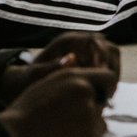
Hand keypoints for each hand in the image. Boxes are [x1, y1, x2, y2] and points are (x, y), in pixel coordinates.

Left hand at [0, 31, 119, 101]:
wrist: (24, 85)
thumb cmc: (28, 79)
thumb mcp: (35, 75)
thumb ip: (52, 67)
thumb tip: (72, 59)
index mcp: (68, 42)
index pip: (95, 40)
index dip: (102, 55)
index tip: (101, 72)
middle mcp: (80, 46)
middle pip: (109, 48)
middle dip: (112, 66)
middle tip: (108, 86)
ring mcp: (87, 57)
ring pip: (112, 60)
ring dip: (112, 75)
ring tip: (106, 93)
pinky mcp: (90, 68)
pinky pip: (107, 71)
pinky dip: (108, 81)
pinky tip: (101, 96)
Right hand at [0, 69, 111, 136]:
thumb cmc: (25, 111)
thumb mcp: (47, 83)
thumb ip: (70, 79)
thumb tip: (86, 75)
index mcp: (75, 77)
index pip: (108, 77)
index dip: (104, 88)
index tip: (97, 97)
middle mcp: (86, 93)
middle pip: (102, 103)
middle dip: (91, 111)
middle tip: (68, 121)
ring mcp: (90, 117)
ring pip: (100, 124)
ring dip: (89, 128)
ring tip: (64, 132)